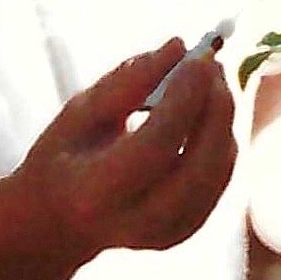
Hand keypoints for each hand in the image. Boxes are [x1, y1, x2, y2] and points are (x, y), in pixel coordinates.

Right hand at [3, 39, 241, 261]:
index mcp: (96, 193)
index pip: (155, 146)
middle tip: (211, 64)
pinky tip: (206, 112)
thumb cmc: (63, 158)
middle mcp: (136, 221)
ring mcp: (165, 232)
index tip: (195, 59)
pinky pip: (220, 178)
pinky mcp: (186, 230)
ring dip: (222, 118)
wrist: (58, 223)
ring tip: (208, 81)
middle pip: (200, 165)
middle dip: (215, 107)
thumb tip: (179, 46)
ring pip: (218, 170)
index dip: (182, 99)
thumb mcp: (78, 115)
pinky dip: (221, 138)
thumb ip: (126, 82)